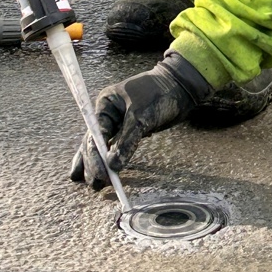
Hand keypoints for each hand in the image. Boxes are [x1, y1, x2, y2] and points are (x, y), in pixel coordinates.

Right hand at [69, 60, 201, 189]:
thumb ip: (127, 141)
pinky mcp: (129, 131)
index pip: (95, 134)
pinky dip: (109, 159)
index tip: (100, 174)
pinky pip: (115, 147)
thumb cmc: (159, 93)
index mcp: (105, 104)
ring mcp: (117, 123)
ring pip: (102, 146)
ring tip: (92, 184)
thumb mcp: (142, 116)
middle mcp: (108, 114)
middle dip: (94, 163)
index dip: (95, 156)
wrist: (180, 87)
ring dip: (96, 164)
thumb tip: (113, 165)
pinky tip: (102, 171)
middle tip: (96, 185)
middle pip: (95, 142)